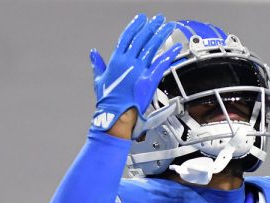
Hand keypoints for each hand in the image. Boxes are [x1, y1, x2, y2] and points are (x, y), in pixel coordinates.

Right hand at [89, 14, 181, 132]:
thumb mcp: (99, 80)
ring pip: (152, 47)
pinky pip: (162, 62)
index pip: (127, 37)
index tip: (142, 18)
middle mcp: (128, 61)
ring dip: (161, 34)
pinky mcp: (150, 78)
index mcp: (116, 60)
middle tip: (158, 18)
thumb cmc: (108, 101)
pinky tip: (176, 46)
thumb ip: (98, 65)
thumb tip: (93, 54)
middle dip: (151, 26)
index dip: (135, 26)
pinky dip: (170, 53)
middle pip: (142, 38)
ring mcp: (140, 69)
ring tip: (168, 26)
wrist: (117, 115)